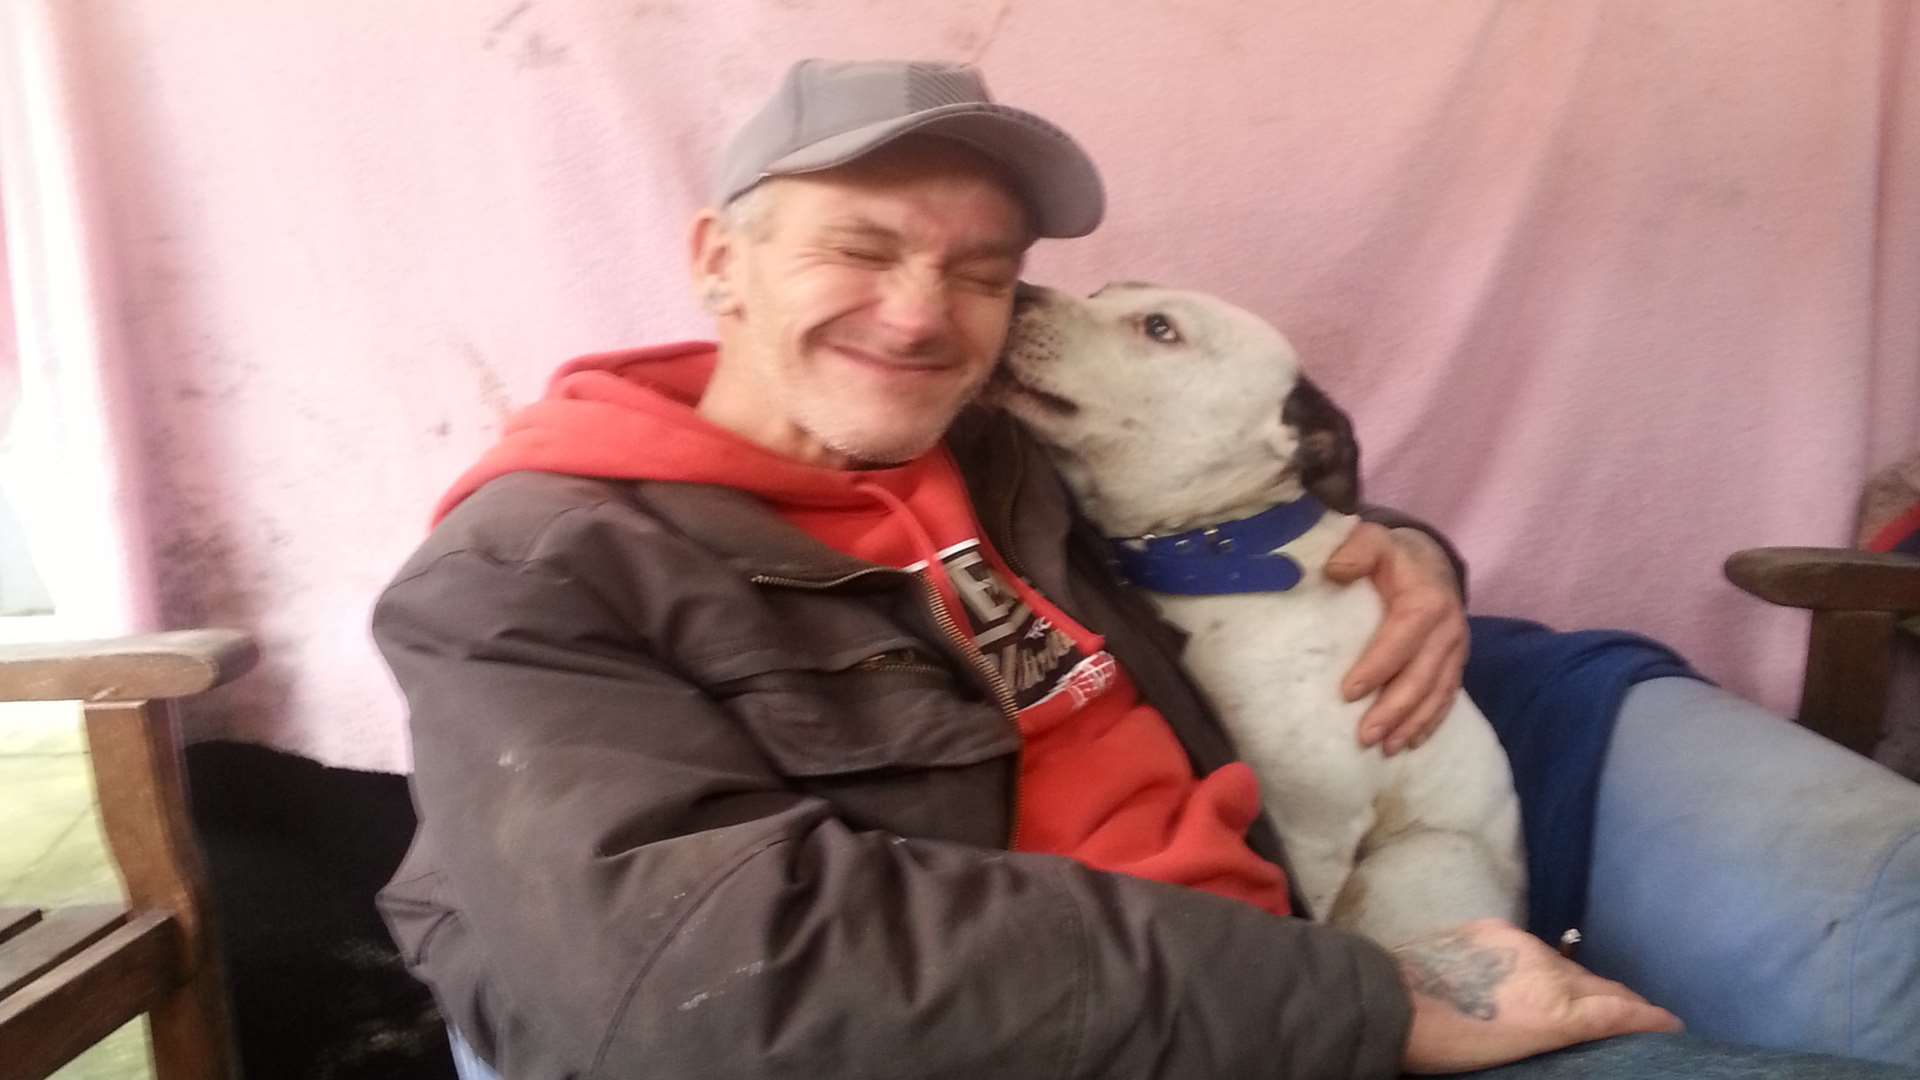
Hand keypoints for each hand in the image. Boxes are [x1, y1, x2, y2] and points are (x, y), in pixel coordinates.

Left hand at [1325, 523, 1468, 753]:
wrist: (1431, 558)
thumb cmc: (1392, 555)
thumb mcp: (1373, 539)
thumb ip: (1356, 549)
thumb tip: (1335, 570)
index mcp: (1426, 600)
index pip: (1401, 640)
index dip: (1377, 668)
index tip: (1348, 693)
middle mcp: (1448, 628)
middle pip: (1421, 676)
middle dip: (1394, 710)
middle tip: (1365, 737)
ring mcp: (1457, 647)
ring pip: (1437, 693)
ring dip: (1412, 724)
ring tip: (1387, 749)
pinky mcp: (1457, 661)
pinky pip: (1448, 696)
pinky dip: (1431, 721)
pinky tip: (1411, 742)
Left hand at [1398, 919, 1682, 1073]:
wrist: (1389, 1002)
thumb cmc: (1446, 1046)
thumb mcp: (1514, 1053)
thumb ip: (1555, 1033)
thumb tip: (1574, 1029)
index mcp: (1555, 1011)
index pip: (1619, 1013)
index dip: (1650, 1020)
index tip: (1672, 1025)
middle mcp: (1546, 970)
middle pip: (1599, 986)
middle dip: (1623, 1003)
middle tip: (1640, 1017)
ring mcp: (1518, 943)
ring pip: (1565, 966)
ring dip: (1580, 984)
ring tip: (1588, 1002)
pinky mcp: (1492, 928)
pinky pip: (1532, 949)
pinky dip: (1544, 966)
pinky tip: (1539, 978)